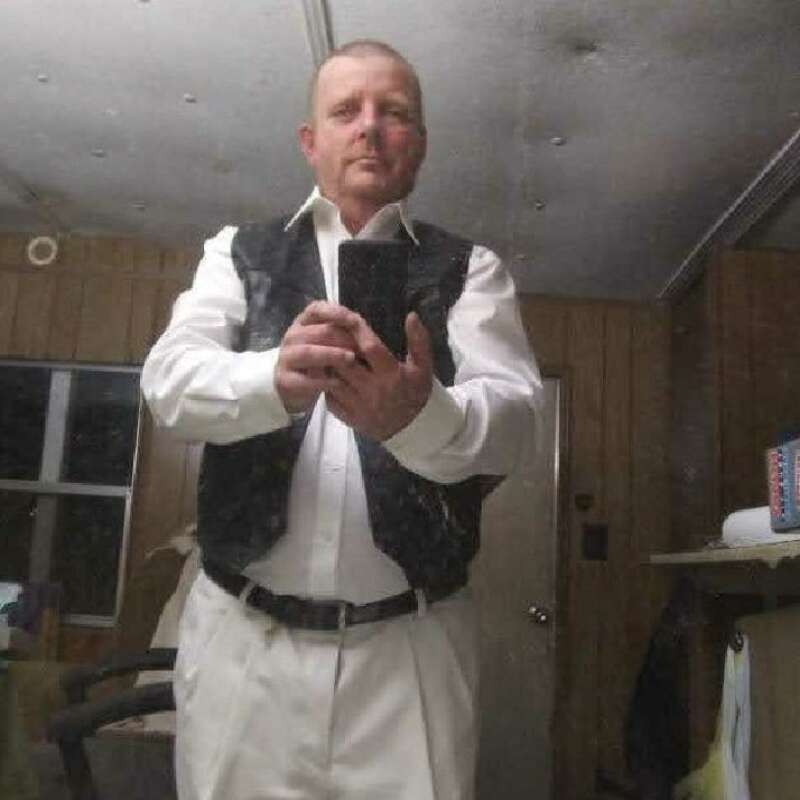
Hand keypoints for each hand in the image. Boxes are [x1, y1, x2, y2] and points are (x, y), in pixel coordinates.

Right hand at [275, 301, 360, 413]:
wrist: (294, 387)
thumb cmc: (318, 360)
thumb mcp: (329, 343)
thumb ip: (342, 332)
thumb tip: (362, 328)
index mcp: (303, 322)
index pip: (317, 309)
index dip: (335, 313)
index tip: (354, 321)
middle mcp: (292, 336)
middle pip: (318, 332)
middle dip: (343, 339)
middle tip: (362, 348)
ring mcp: (286, 358)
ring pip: (308, 353)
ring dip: (332, 355)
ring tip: (350, 359)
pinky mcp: (284, 380)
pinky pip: (304, 379)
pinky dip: (323, 381)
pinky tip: (339, 383)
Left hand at [325, 311, 432, 439]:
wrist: (411, 429)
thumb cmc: (415, 392)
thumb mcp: (423, 367)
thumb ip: (418, 341)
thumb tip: (411, 315)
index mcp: (392, 375)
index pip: (370, 348)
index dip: (357, 331)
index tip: (348, 319)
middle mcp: (374, 391)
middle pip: (345, 363)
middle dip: (336, 346)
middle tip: (329, 334)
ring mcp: (360, 406)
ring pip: (333, 380)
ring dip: (327, 365)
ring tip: (324, 352)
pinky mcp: (350, 419)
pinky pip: (330, 399)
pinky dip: (325, 385)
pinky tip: (327, 375)